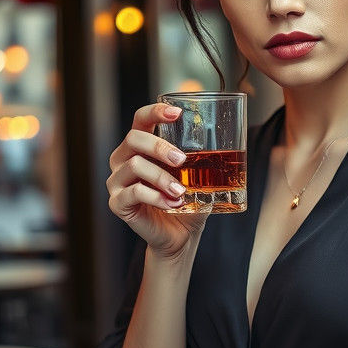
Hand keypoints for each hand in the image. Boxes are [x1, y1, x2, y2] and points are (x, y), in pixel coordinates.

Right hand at [106, 103, 209, 258]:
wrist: (181, 235)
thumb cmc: (187, 199)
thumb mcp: (198, 175)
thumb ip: (204, 158)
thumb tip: (230, 141)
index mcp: (141, 146)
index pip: (140, 119)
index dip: (155, 111)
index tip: (177, 113)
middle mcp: (123, 159)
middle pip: (134, 138)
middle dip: (160, 146)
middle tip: (182, 160)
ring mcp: (117, 181)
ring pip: (134, 165)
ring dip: (162, 177)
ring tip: (182, 190)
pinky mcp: (117, 203)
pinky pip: (133, 193)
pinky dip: (156, 197)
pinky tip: (173, 203)